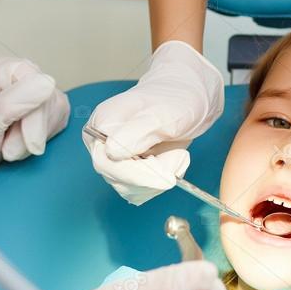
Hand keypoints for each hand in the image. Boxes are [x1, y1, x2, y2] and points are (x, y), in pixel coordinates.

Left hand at [0, 57, 68, 201]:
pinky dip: (42, 138)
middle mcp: (16, 76)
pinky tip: (23, 144)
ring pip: (55, 111)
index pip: (37, 82)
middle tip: (8, 147)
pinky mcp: (40, 110)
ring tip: (10, 147)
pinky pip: (58, 121)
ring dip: (35, 137)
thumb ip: (18, 99)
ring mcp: (30, 93)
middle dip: (32, 130)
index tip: (25, 139)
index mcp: (0, 69)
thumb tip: (47, 82)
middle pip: (49, 98)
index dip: (35, 114)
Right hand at [84, 41, 223, 204]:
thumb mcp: (161, 113)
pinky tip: (172, 163)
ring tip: (177, 155)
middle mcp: (102, 143)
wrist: (188, 98)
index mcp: (101, 124)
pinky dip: (161, 182)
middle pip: (118, 179)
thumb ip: (137, 131)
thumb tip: (111, 151)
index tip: (167, 174)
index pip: (107, 162)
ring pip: (130, 189)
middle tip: (178, 156)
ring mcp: (115, 158)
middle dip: (153, 174)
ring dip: (159, 178)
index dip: (137, 173)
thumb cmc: (175, 98)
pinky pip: (141, 190)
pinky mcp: (129, 170)